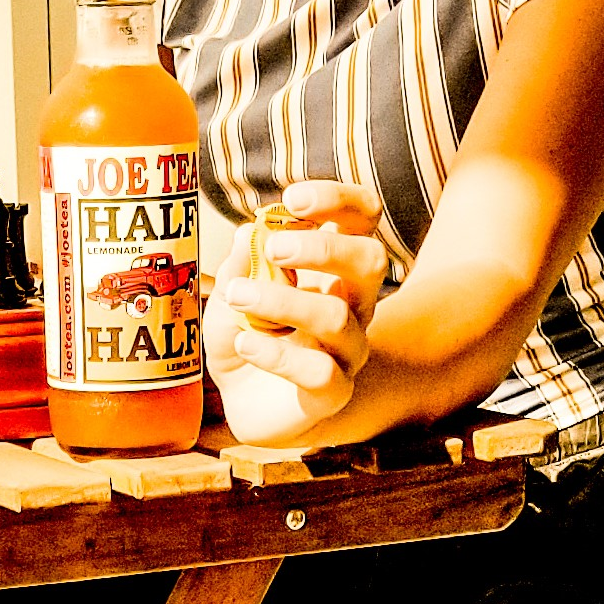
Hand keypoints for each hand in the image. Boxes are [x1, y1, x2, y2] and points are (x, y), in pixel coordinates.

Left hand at [205, 182, 387, 445]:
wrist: (243, 404)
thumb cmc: (245, 335)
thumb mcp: (232, 292)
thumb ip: (241, 263)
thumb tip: (249, 231)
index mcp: (335, 268)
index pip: (362, 218)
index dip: (338, 199)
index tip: (292, 200)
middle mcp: (353, 304)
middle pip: (371, 260)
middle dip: (324, 247)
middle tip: (274, 249)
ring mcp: (348, 349)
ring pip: (337, 315)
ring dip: (282, 299)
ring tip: (237, 296)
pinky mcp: (333, 392)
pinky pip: (320, 371)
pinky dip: (277, 355)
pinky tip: (244, 344)